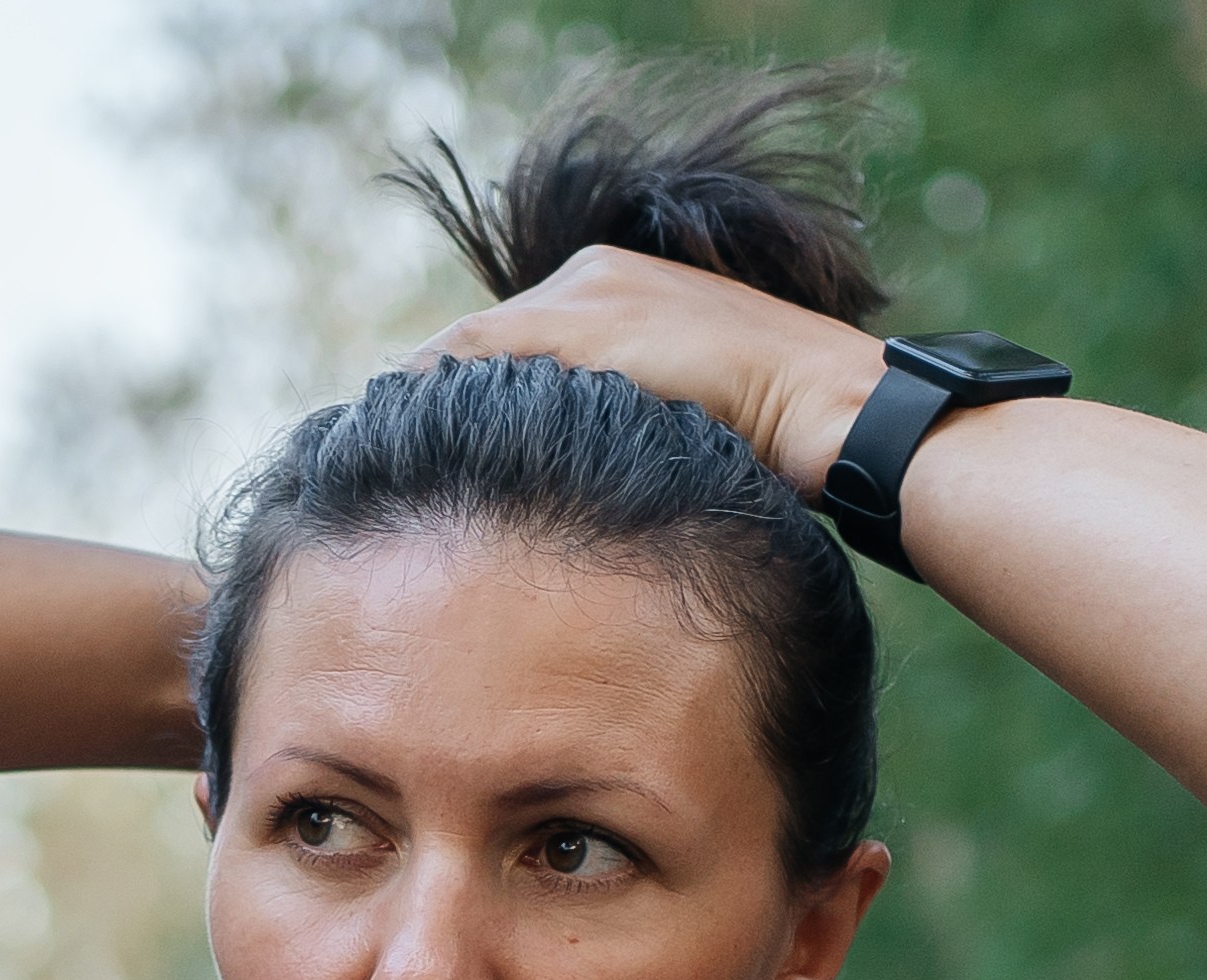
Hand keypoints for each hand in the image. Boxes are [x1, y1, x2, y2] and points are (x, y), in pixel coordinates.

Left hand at [408, 247, 894, 493]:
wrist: (835, 410)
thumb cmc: (779, 436)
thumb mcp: (687, 420)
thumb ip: (625, 422)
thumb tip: (569, 479)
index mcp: (616, 281)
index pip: (508, 337)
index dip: (454, 391)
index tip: (409, 441)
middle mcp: (594, 272)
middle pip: (478, 339)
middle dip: (427, 395)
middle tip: (370, 455)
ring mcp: (590, 294)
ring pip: (472, 345)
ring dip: (423, 399)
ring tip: (372, 454)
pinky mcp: (590, 327)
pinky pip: (484, 356)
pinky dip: (442, 395)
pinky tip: (409, 439)